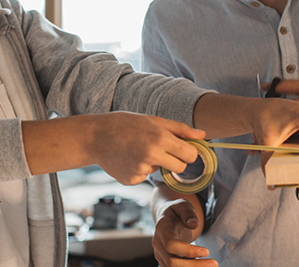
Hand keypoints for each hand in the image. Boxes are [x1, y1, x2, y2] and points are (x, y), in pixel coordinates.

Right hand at [90, 112, 204, 185]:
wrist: (95, 137)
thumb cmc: (125, 124)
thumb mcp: (153, 120)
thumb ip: (180, 129)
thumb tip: (203, 135)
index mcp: (160, 138)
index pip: (190, 155)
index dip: (188, 152)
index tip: (182, 149)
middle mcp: (152, 156)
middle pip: (180, 169)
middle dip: (176, 161)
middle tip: (161, 149)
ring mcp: (141, 170)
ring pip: (160, 171)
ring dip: (155, 163)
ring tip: (137, 150)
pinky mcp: (132, 180)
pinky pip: (145, 176)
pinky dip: (140, 169)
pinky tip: (128, 158)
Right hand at [153, 198, 216, 266]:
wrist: (167, 218)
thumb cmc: (177, 212)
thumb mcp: (183, 206)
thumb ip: (188, 214)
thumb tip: (193, 224)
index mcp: (162, 228)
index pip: (171, 245)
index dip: (188, 251)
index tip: (207, 251)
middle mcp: (158, 244)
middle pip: (172, 262)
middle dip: (194, 266)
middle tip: (214, 263)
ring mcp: (160, 254)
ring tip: (211, 265)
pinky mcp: (165, 262)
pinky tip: (202, 266)